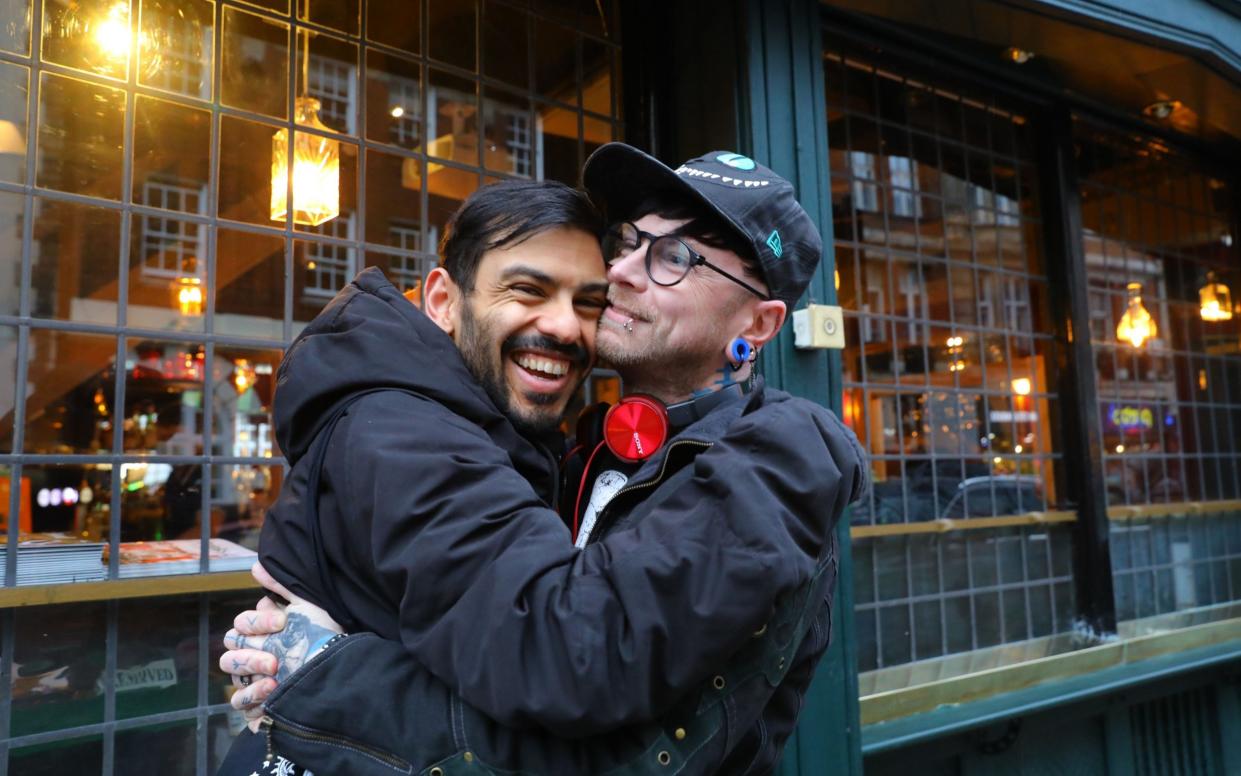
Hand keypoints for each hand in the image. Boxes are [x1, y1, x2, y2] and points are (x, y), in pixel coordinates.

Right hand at [221, 563, 344, 729]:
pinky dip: (254, 701)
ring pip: (234, 683)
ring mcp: (254, 684)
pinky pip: (242, 707)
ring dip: (251, 681)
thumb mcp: (307, 607)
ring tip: (275, 678)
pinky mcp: (261, 707)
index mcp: (259, 636)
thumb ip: (282, 587)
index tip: (282, 620)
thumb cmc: (323, 636)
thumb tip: (256, 566)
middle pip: (229, 657)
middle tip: (275, 660)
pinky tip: (273, 694)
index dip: (257, 622)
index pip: (239, 626)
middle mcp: (252, 659)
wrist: (343, 668)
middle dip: (250, 657)